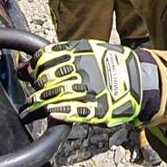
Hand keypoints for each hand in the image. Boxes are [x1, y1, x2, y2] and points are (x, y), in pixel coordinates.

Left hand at [24, 40, 159, 126]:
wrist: (138, 79)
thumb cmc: (110, 65)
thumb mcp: (88, 52)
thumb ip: (62, 55)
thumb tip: (32, 62)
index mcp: (78, 55)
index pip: (46, 59)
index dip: (35, 68)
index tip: (28, 75)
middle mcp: (82, 71)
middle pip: (49, 79)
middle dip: (36, 90)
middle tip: (28, 100)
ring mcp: (89, 90)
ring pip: (58, 96)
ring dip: (40, 104)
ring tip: (29, 111)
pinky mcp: (96, 109)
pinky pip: (75, 111)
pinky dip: (61, 112)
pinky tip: (51, 114)